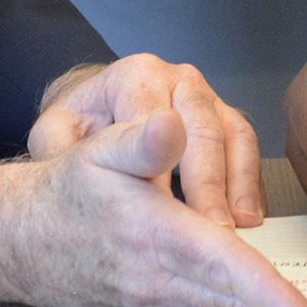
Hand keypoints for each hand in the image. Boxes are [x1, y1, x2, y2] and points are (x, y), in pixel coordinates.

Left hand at [30, 54, 265, 227]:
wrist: (98, 116)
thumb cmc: (78, 129)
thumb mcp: (56, 135)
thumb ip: (61, 147)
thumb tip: (79, 165)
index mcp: (137, 76)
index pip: (156, 121)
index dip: (161, 170)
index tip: (161, 212)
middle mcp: (179, 80)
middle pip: (203, 128)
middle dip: (208, 184)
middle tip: (209, 231)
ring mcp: (209, 99)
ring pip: (234, 136)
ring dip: (237, 186)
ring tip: (235, 230)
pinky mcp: (228, 121)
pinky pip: (248, 149)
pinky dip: (250, 186)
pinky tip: (247, 220)